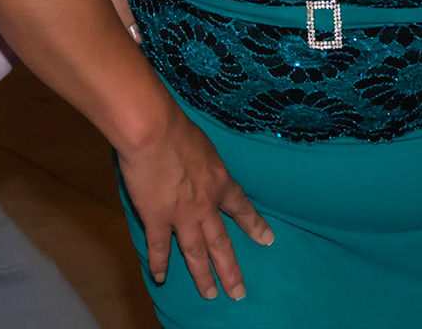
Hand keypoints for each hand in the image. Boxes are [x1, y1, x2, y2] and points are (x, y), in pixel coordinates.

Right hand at [117, 108, 273, 300]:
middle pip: (222, 243)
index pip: (242, 208)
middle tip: (239, 292)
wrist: (154, 132)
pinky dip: (160, 263)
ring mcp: (182, 215)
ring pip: (196, 252)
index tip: (267, 240)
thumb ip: (204, 162)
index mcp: (220, 182)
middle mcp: (206, 205)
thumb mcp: (204, 145)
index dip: (255, 225)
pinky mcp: (157, 218)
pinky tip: (160, 278)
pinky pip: (159, 247)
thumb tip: (200, 166)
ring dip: (204, 275)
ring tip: (211, 294)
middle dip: (231, 269)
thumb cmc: (177, 128)